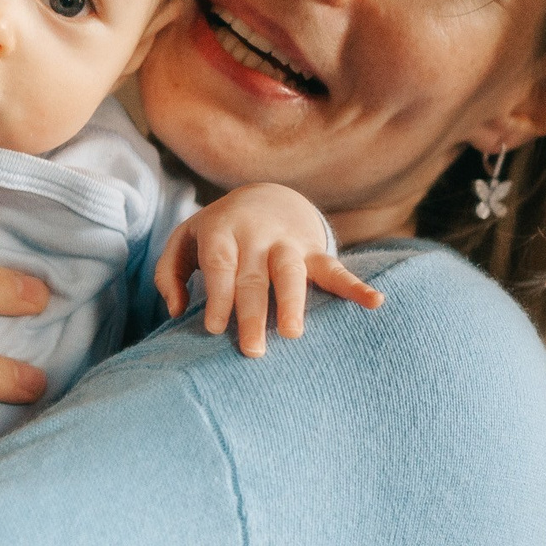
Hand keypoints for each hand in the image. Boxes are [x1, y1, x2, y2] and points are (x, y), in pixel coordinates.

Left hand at [153, 182, 382, 357]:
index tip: (216, 329)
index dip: (219, 296)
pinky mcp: (314, 252)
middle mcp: (256, 236)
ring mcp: (288, 243)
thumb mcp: (186, 240)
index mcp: (222, 233)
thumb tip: (176, 311)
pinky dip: (356, 286)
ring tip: (293, 333)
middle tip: (252, 351)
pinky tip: (375, 303)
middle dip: (253, 313)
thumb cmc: (219, 232)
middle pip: (254, 277)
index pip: (221, 266)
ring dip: (293, 302)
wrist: (267, 195)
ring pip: (291, 272)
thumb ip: (170, 273)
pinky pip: (336, 268)